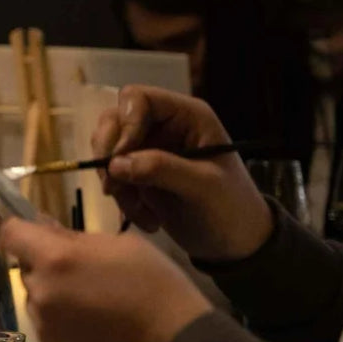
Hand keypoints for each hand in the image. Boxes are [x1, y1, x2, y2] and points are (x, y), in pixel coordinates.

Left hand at [0, 218, 211, 341]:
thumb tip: (46, 229)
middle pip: (29, 270)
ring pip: (39, 300)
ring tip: (97, 305)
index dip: (21, 230)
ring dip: (56, 296)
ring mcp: (44, 328)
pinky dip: (65, 324)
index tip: (38, 234)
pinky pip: (50, 328)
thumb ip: (77, 237)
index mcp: (56, 260)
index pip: (11, 234)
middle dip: (48, 266)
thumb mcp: (125, 246)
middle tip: (86, 273)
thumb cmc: (158, 289)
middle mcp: (41, 293)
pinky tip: (98, 329)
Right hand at [93, 85, 271, 260]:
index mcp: (187, 116)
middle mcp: (164, 126)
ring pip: (107, 151)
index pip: (138, 99)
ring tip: (138, 210)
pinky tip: (146, 217)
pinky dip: (122, 199)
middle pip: (113, 121)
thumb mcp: (203, 186)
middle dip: (108, 155)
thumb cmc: (232, 207)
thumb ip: (162, 169)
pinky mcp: (138, 173)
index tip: (120, 157)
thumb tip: (115, 163)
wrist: (235, 243)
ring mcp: (148, 149)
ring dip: (115, 183)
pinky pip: (112, 177)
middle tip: (114, 187)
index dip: (124, 123)